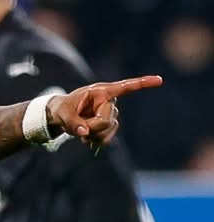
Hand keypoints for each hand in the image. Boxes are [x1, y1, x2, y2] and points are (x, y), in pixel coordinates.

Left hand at [46, 74, 161, 149]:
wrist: (61, 117)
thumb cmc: (61, 109)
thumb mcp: (61, 114)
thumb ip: (71, 122)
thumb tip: (84, 132)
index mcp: (101, 91)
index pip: (125, 87)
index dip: (142, 83)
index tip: (160, 80)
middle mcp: (109, 101)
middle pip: (108, 120)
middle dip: (93, 128)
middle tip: (78, 128)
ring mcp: (110, 114)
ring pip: (109, 131)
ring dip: (94, 136)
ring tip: (81, 132)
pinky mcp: (109, 125)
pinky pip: (107, 138)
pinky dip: (96, 141)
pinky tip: (86, 138)